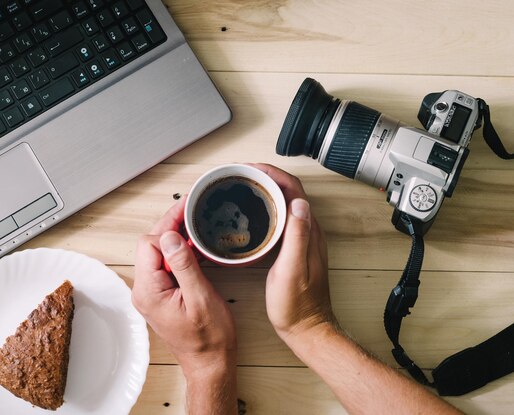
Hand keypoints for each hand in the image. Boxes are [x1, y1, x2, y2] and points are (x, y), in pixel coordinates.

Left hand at [131, 198, 236, 378]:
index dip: (169, 227)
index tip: (187, 213)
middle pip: (151, 245)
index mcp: (149, 291)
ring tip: (193, 220)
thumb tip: (171, 236)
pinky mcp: (161, 294)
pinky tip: (193, 243)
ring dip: (175, 236)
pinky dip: (178, 251)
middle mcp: (144, 291)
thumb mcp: (201, 298)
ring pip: (158, 253)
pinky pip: (165, 265)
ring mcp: (152, 293)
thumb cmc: (209, 339)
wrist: (209, 363)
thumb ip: (183, 265)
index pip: (150, 244)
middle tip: (190, 207)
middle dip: (171, 225)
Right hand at [249, 164, 335, 343]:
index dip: (272, 173)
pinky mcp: (294, 249)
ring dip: (266, 190)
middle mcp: (308, 231)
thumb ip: (298, 237)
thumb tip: (299, 204)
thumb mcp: (293, 270)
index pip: (293, 189)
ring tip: (243, 187)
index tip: (250, 169)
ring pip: (284, 203)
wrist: (306, 328)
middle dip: (266, 176)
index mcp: (308, 231)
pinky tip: (252, 214)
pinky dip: (266, 208)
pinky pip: (281, 218)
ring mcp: (301, 239)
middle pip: (288, 191)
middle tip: (241, 174)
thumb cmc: (298, 306)